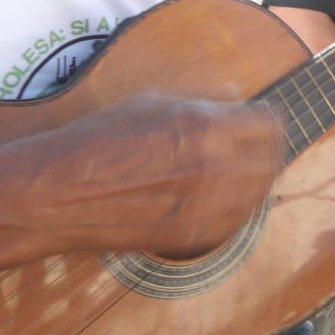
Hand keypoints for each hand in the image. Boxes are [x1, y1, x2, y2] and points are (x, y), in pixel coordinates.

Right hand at [13, 95, 281, 258]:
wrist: (62, 193)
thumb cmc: (101, 139)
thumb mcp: (152, 100)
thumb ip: (202, 98)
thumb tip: (236, 96)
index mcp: (205, 127)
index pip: (269, 123)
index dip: (268, 118)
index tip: (263, 119)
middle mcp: (213, 168)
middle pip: (273, 158)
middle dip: (270, 147)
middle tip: (259, 143)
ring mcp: (204, 208)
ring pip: (259, 193)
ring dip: (256, 177)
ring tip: (243, 168)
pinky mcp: (192, 238)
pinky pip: (236, 221)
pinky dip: (237, 207)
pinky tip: (224, 195)